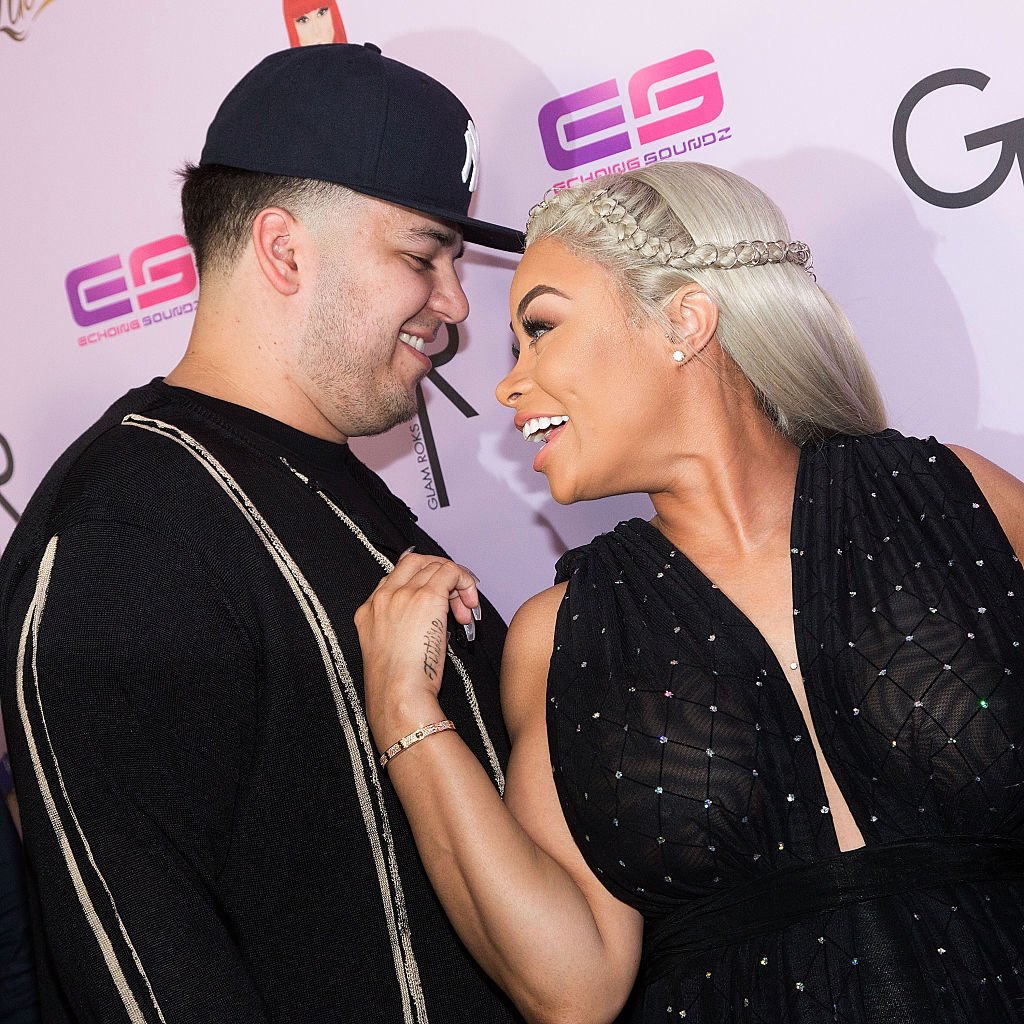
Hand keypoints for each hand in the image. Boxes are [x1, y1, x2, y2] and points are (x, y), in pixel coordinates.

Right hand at [355, 552, 480, 742]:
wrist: (398, 694)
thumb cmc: (398, 686)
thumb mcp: (391, 653)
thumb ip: (404, 630)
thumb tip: (432, 623)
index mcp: (368, 611)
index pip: (397, 578)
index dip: (423, 584)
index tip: (440, 602)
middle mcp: (383, 597)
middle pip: (415, 563)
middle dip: (439, 576)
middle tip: (455, 602)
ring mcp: (403, 594)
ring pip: (435, 566)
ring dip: (456, 584)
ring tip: (465, 611)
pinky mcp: (427, 597)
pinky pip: (451, 572)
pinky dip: (466, 582)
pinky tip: (471, 606)